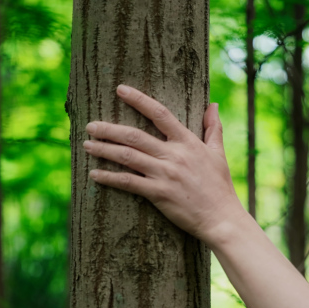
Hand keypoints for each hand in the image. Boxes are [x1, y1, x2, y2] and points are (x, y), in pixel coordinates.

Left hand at [82, 84, 246, 243]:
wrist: (221, 218)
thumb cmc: (220, 187)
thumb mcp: (218, 154)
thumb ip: (213, 128)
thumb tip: (213, 105)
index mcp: (187, 142)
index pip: (160, 114)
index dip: (139, 100)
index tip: (120, 89)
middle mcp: (173, 155)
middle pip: (134, 136)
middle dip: (109, 129)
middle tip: (90, 125)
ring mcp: (164, 175)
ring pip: (127, 156)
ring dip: (104, 149)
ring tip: (86, 145)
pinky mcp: (158, 194)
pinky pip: (128, 182)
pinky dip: (109, 177)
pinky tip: (94, 174)